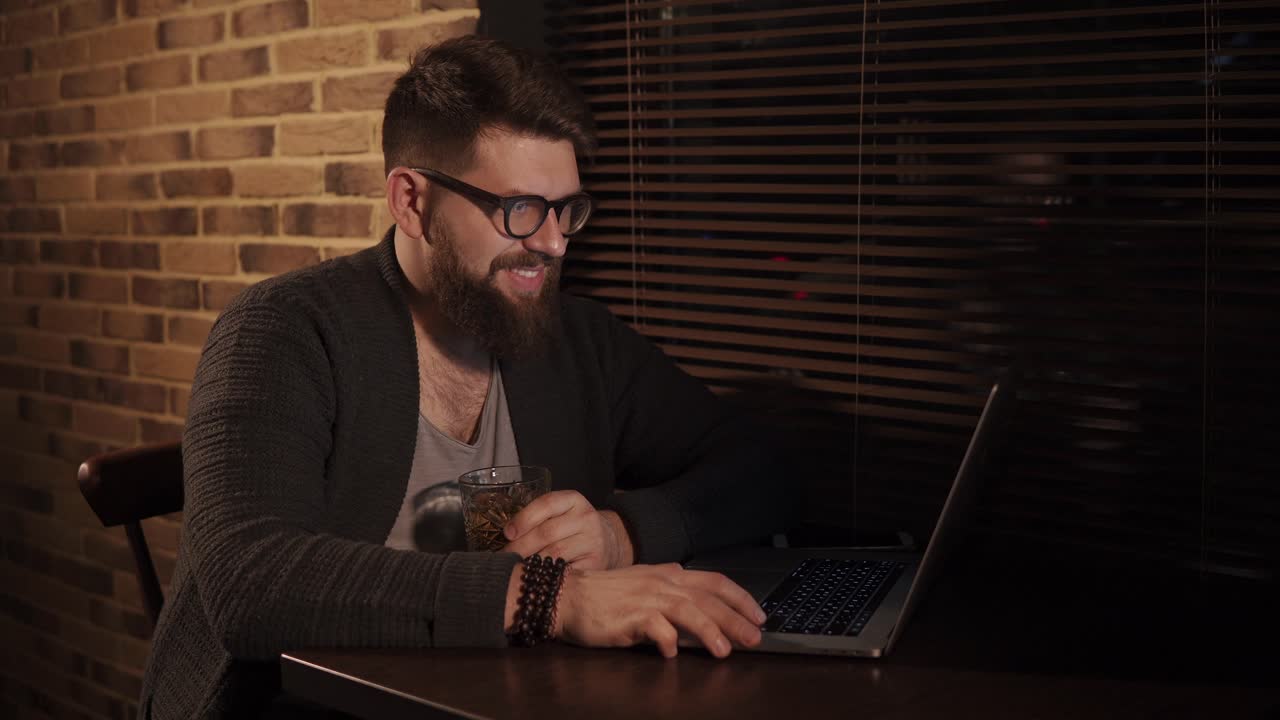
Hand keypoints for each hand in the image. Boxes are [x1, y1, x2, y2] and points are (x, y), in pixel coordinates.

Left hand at [502, 490, 632, 569]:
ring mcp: (593, 541)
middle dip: (520, 546)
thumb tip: (507, 538)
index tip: (507, 534)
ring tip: (516, 569)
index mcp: (574, 500)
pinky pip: (565, 571)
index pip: (546, 504)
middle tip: (504, 558)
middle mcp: (586, 518)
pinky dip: (547, 576)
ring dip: (531, 563)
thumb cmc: (573, 528)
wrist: (609, 543)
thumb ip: (538, 519)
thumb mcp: (561, 514)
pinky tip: (536, 579)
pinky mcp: (596, 563)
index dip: (523, 518)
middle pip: (547, 532)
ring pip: (554, 554)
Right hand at [554, 563, 766, 658]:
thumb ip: (673, 595)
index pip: (714, 581)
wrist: (568, 596)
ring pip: (688, 611)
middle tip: (755, 638)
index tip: (759, 614)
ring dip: (709, 631)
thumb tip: (703, 610)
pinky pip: (655, 629)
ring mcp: (646, 598)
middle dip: (735, 619)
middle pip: (708, 599)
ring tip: (724, 651)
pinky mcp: (630, 616)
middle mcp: (662, 583)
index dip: (740, 597)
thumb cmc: (606, 595)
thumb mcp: (645, 586)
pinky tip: (673, 654)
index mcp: (669, 574)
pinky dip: (667, 642)